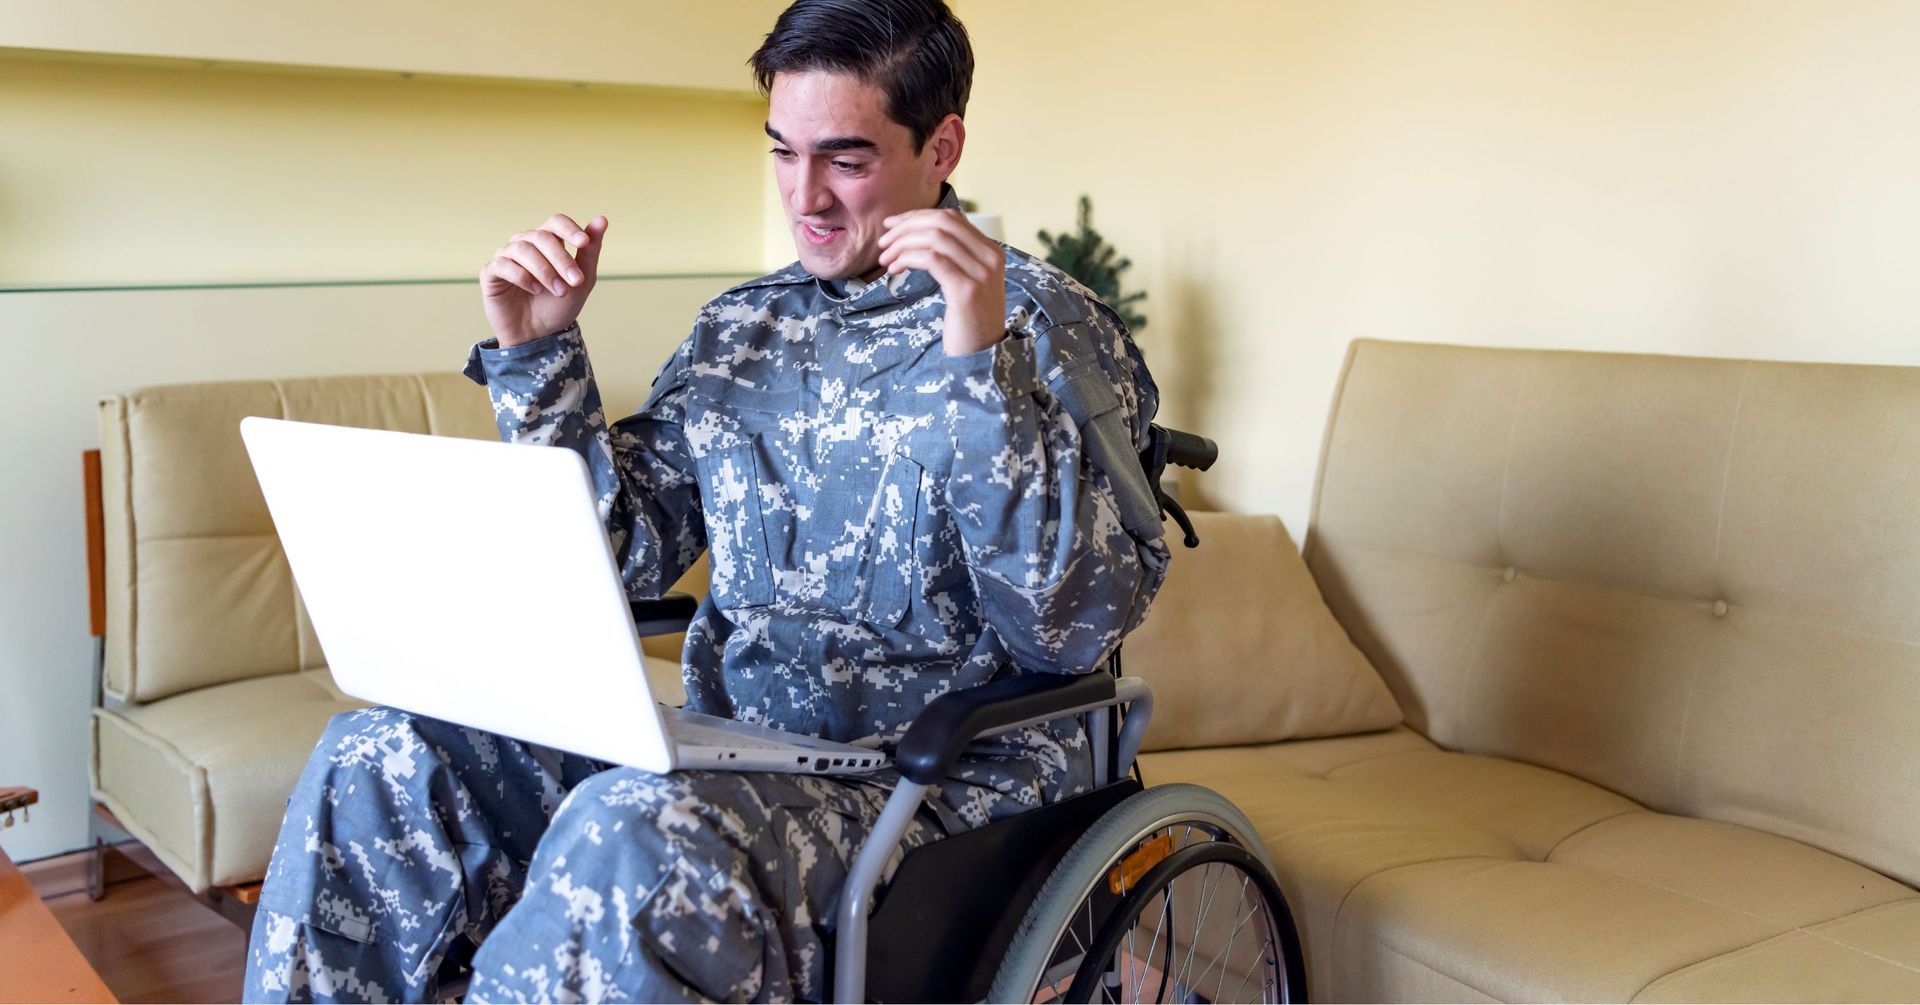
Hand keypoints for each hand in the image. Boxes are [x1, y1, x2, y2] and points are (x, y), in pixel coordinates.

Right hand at [480, 213, 607, 347]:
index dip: (569, 229)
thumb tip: (602, 219)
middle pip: (541, 236)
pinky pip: (503, 264)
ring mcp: (506, 257)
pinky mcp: (491, 273)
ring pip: (522, 249)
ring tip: (558, 290)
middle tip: (575, 281)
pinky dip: (522, 276)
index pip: (555, 222)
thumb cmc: (558, 306)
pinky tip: (535, 290)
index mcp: (547, 242)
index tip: (583, 243)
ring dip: (544, 270)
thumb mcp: (581, 281)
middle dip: (561, 259)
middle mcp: (525, 244)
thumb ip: (590, 251)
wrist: (538, 336)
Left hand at [877, 208, 1006, 355]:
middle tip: (883, 243)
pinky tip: (895, 269)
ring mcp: (981, 273)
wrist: (983, 355)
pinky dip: (908, 258)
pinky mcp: (966, 291)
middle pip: (941, 222)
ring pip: (934, 237)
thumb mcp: (966, 282)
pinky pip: (932, 259)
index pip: (951, 218)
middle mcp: (990, 257)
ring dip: (902, 244)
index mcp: (991, 251)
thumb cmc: (968, 321)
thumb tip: (916, 233)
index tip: (892, 226)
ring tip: (886, 259)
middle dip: (906, 227)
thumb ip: (953, 258)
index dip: (917, 216)